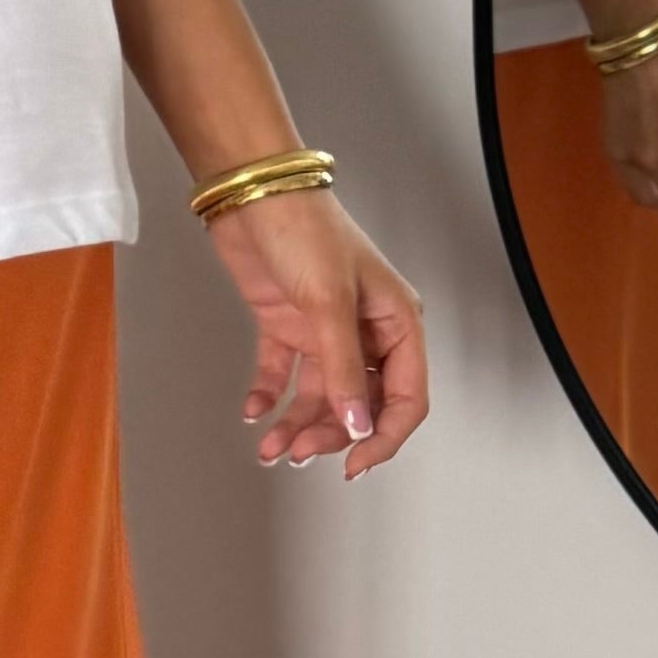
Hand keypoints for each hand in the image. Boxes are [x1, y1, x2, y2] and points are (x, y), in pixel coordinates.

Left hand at [203, 191, 429, 479]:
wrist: (251, 192)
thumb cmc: (305, 229)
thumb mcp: (329, 303)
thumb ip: (344, 370)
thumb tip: (359, 426)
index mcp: (396, 322)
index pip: (406, 398)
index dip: (384, 437)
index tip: (354, 465)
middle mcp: (365, 330)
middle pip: (360, 403)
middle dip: (331, 433)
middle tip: (298, 452)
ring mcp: (325, 329)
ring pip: (321, 395)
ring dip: (297, 423)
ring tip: (271, 446)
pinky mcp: (288, 324)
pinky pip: (283, 374)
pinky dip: (269, 395)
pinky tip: (255, 410)